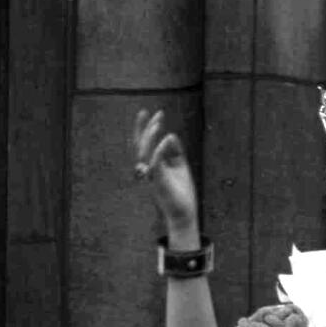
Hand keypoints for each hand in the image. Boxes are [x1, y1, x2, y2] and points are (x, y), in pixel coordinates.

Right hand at [133, 109, 198, 238]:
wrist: (184, 213)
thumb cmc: (181, 191)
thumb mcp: (180, 166)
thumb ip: (175, 151)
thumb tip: (171, 135)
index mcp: (152, 164)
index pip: (144, 143)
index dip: (145, 127)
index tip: (152, 112)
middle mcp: (148, 169)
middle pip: (141, 145)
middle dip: (146, 128)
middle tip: (157, 114)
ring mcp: (152, 176)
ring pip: (145, 153)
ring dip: (150, 137)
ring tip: (158, 124)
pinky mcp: (159, 183)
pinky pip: (156, 164)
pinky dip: (161, 150)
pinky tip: (168, 138)